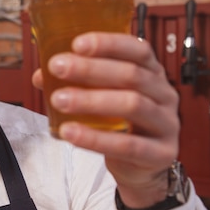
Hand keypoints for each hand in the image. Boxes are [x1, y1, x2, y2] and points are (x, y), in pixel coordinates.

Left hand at [32, 32, 179, 208]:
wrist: (141, 166)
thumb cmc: (122, 123)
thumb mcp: (103, 96)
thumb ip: (77, 83)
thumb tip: (42, 75)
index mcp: (152, 72)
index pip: (137, 48)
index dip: (108, 43)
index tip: (77, 44)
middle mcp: (164, 93)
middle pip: (132, 74)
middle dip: (91, 69)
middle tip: (58, 67)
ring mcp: (167, 123)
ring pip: (133, 105)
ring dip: (91, 100)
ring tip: (59, 100)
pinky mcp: (161, 153)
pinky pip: (128, 145)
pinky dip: (96, 138)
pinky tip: (71, 132)